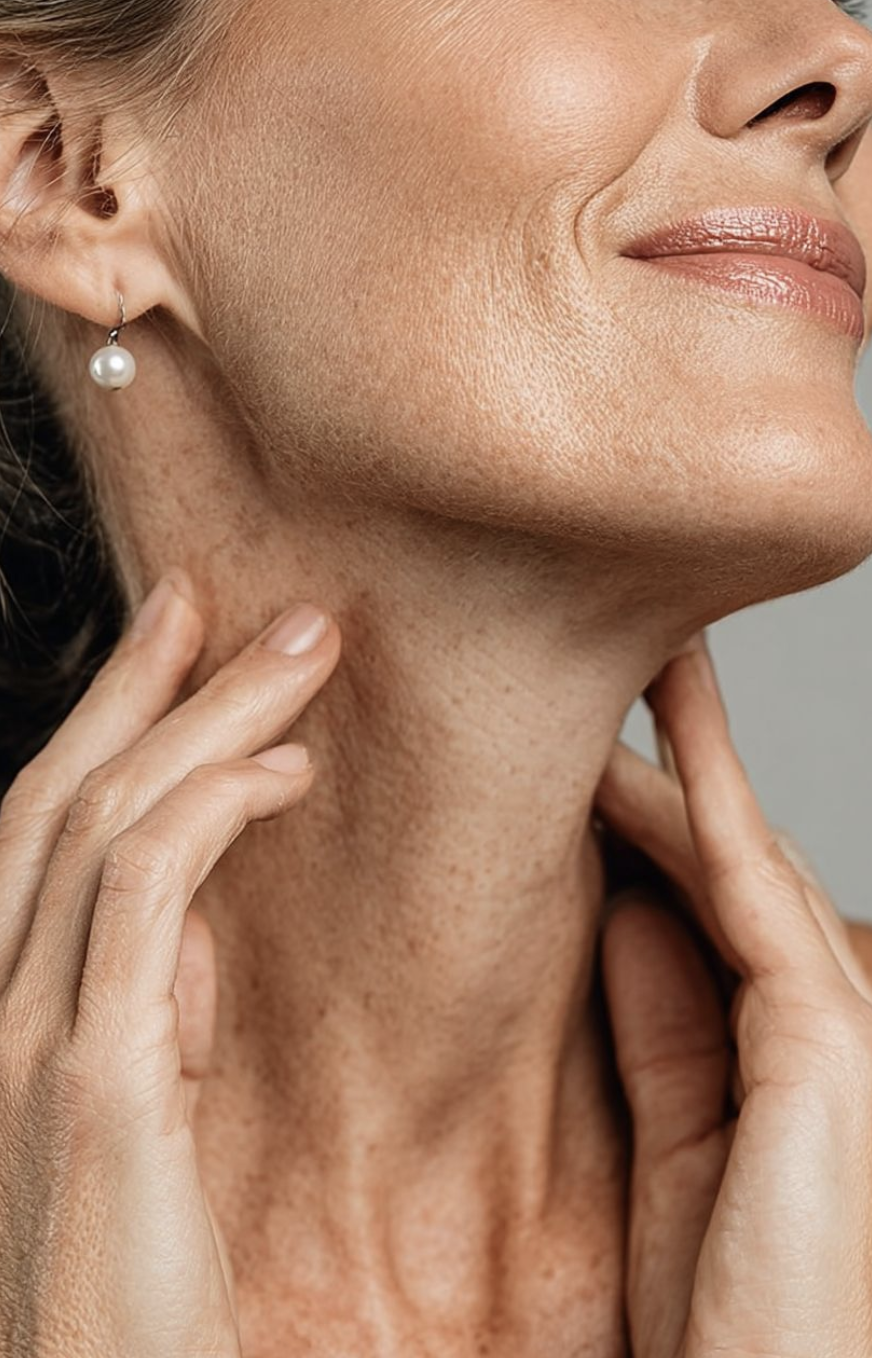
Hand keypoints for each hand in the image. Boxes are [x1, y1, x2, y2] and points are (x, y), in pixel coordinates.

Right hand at [0, 570, 339, 1355]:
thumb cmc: (135, 1286)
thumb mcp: (139, 1125)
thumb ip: (153, 1016)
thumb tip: (201, 927)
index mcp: (6, 1011)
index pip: (45, 823)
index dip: (110, 714)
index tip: (178, 636)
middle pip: (63, 792)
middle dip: (154, 679)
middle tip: (236, 599)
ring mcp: (28, 1039)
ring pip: (105, 818)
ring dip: (207, 716)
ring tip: (300, 655)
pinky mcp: (96, 1083)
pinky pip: (143, 893)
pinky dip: (213, 808)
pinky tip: (284, 771)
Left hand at [594, 638, 871, 1357]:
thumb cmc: (715, 1304)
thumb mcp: (668, 1135)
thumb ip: (659, 1023)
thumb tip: (625, 913)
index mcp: (775, 1046)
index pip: (710, 895)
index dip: (656, 809)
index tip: (589, 743)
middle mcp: (819, 1019)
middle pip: (737, 858)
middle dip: (684, 758)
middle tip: (622, 665)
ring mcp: (835, 1027)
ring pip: (752, 857)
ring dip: (700, 756)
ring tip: (647, 662)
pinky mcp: (827, 1048)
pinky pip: (753, 904)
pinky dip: (715, 815)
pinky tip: (671, 741)